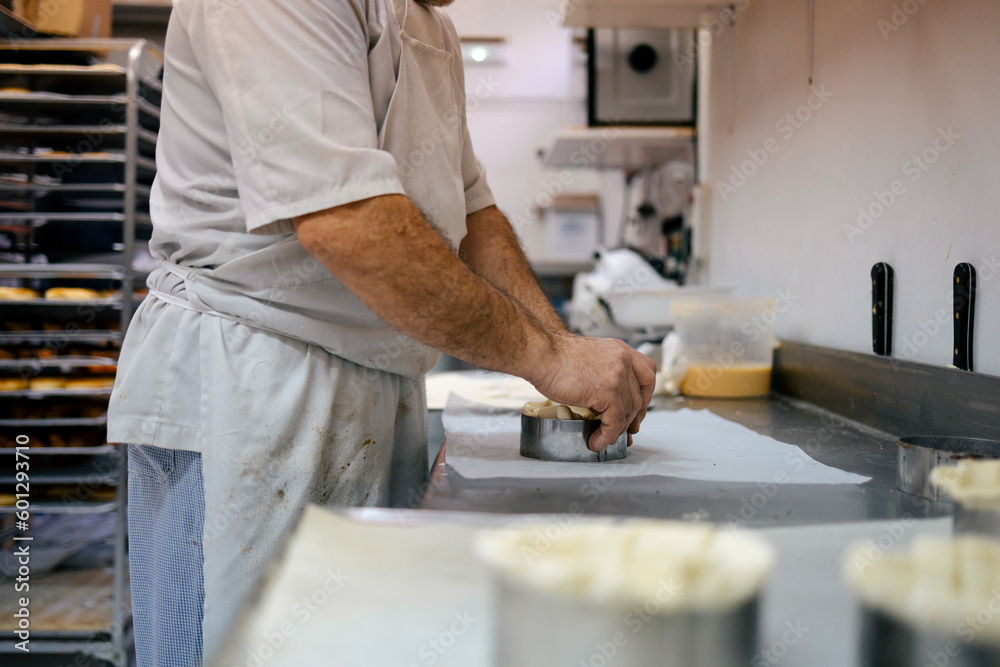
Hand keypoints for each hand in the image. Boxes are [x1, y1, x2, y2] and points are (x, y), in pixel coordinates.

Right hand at [528, 333, 656, 451]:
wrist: (543, 354)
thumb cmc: (556, 357)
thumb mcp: (590, 358)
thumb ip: (603, 373)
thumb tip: (604, 400)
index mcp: (620, 350)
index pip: (647, 373)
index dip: (645, 395)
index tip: (637, 410)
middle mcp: (624, 360)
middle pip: (641, 395)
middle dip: (635, 417)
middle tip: (627, 430)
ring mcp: (618, 375)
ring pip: (628, 411)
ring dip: (617, 431)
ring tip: (604, 439)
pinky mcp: (609, 391)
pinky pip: (615, 421)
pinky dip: (608, 435)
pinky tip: (597, 440)